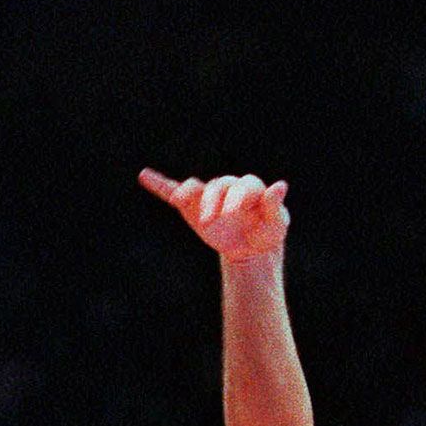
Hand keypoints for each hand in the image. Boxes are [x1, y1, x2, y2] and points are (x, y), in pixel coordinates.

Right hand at [140, 169, 289, 261]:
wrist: (249, 248)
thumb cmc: (265, 234)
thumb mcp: (275, 226)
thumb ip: (275, 207)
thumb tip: (281, 185)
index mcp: (249, 189)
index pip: (242, 186)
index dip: (236, 198)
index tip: (232, 214)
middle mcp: (228, 187)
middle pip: (218, 186)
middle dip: (213, 202)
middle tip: (211, 222)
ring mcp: (208, 195)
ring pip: (196, 188)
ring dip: (189, 194)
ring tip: (178, 200)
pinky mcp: (192, 206)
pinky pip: (174, 191)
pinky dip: (160, 184)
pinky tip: (145, 176)